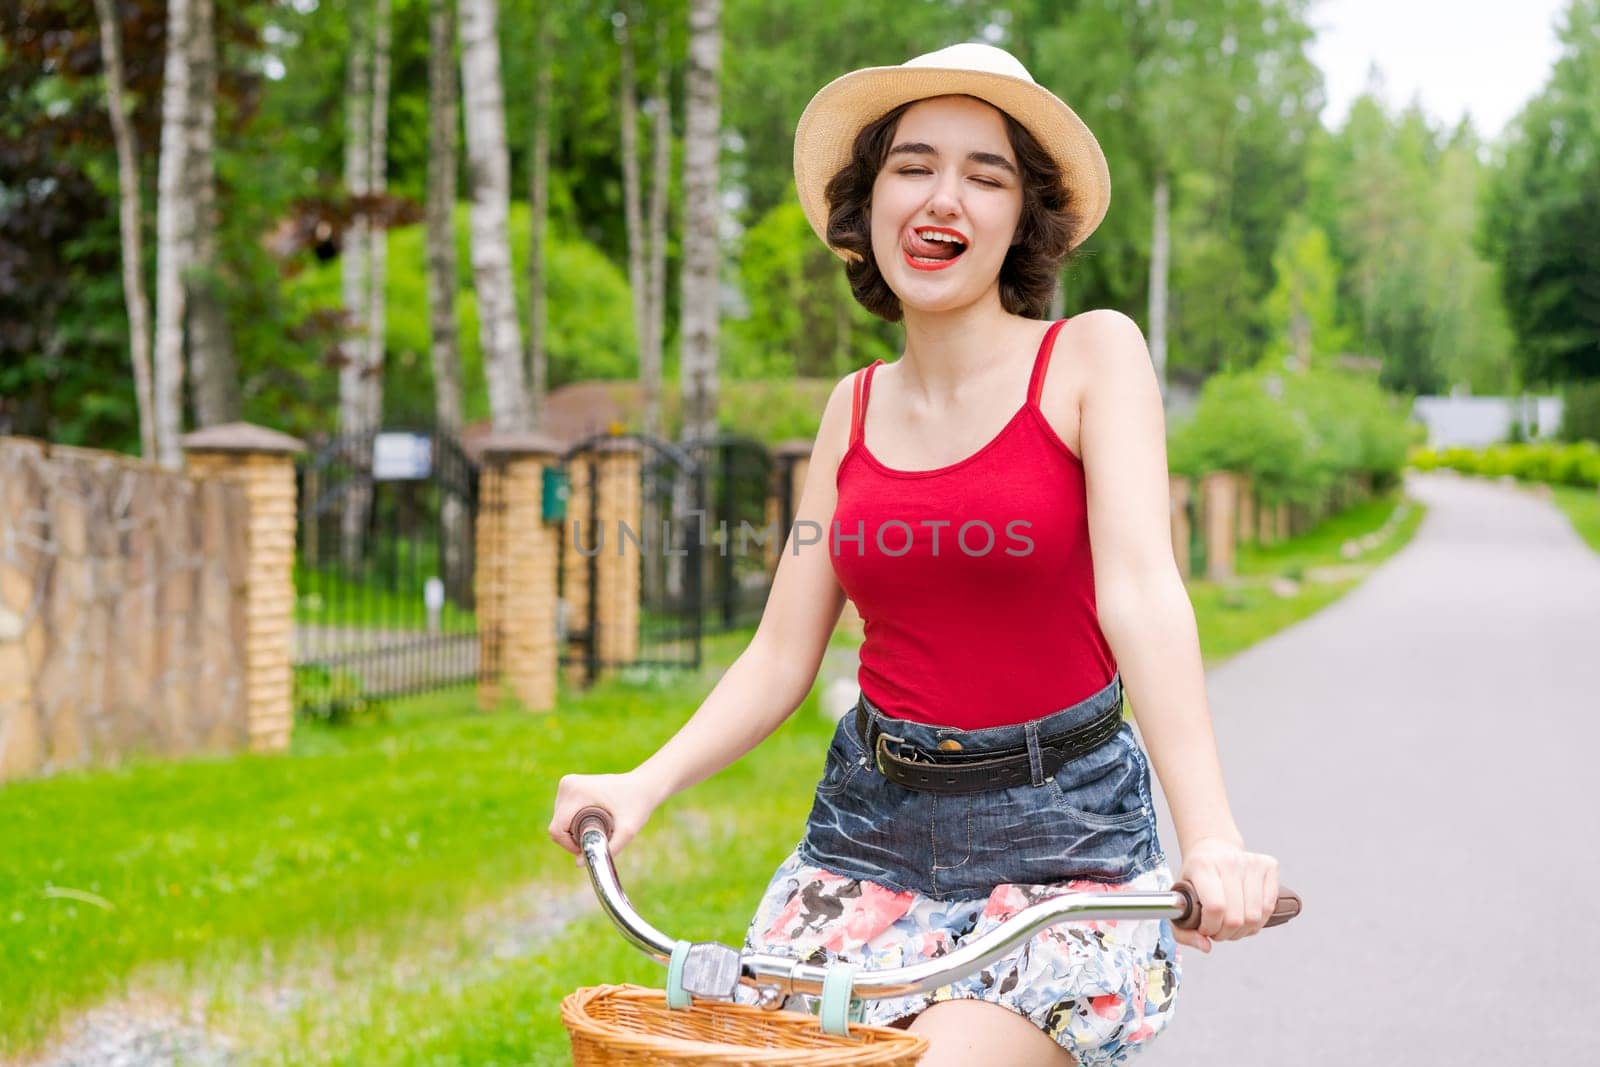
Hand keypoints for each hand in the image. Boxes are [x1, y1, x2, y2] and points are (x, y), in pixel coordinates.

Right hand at [547, 770, 663, 869]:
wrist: (644, 785)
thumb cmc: (638, 806)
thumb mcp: (628, 831)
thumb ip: (608, 849)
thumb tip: (578, 864)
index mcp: (578, 793)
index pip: (557, 828)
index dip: (568, 845)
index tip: (587, 848)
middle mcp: (568, 785)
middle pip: (557, 825)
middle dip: (572, 839)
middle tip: (598, 838)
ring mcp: (567, 783)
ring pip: (558, 820)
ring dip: (572, 831)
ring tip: (598, 828)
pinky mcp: (569, 785)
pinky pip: (562, 812)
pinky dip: (572, 822)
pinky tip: (591, 821)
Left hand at [1172, 836, 1279, 952]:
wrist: (1212, 849)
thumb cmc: (1195, 878)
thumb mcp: (1178, 900)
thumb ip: (1182, 931)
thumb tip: (1206, 947)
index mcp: (1202, 866)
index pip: (1215, 908)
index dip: (1211, 927)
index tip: (1204, 928)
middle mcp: (1229, 861)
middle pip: (1236, 917)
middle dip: (1225, 933)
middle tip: (1218, 929)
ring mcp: (1251, 862)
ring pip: (1255, 917)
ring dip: (1242, 930)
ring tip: (1231, 923)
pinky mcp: (1269, 866)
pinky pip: (1269, 907)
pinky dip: (1258, 921)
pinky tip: (1245, 915)